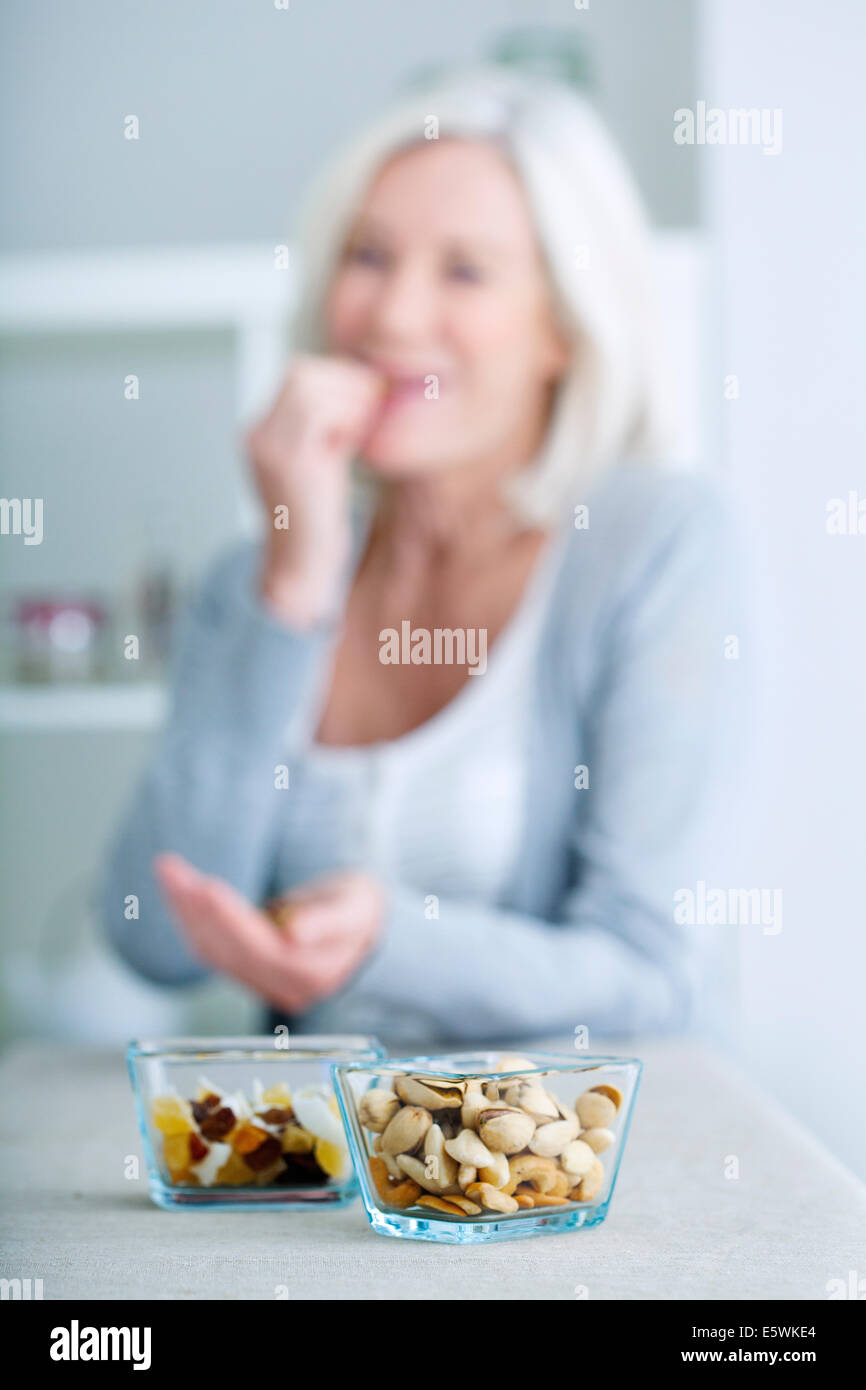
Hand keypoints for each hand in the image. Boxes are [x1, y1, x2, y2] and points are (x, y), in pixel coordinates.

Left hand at [154, 854, 383, 1013]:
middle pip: (229, 950)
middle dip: (197, 908)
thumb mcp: (354, 907)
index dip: (230, 919)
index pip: (261, 947)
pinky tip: (178, 891)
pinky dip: (191, 917)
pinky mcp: (246, 971)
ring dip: (185, 910)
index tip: (206, 887)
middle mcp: (282, 987)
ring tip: (169, 870)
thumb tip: (294, 934)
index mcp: (311, 974)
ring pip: (212, 949)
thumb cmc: (358, 908)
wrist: (359, 924)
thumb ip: (326, 922)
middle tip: (172, 869)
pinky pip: (211, 947)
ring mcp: (261, 982)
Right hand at [245, 354, 384, 625]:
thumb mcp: (325, 462)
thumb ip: (334, 426)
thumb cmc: (320, 522)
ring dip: (348, 401)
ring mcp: (268, 448)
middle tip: (373, 411)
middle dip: (346, 383)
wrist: (301, 571)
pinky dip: (344, 419)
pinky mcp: (287, 464)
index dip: (340, 378)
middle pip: (301, 373)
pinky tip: (354, 445)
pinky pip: (316, 415)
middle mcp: (257, 435)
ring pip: (308, 388)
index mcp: (263, 431)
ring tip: (361, 432)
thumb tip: (373, 386)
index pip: (300, 373)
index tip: (370, 402)